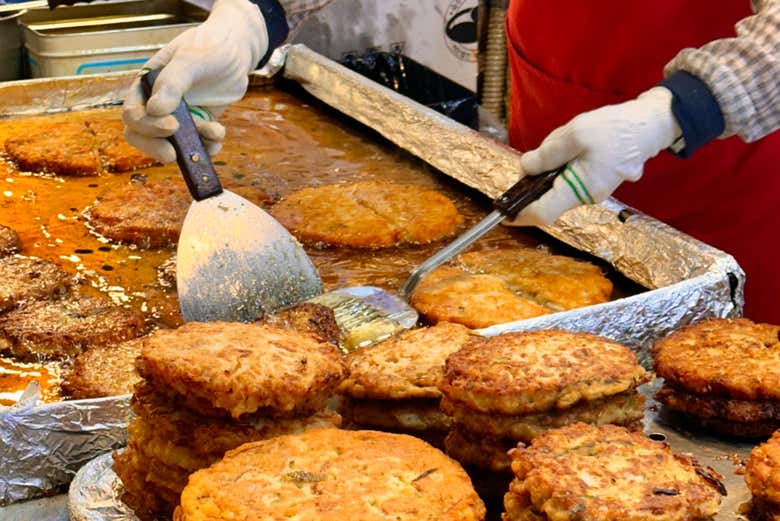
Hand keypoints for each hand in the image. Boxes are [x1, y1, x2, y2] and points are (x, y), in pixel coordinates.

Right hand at [122, 0, 267, 162]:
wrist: (236, 51)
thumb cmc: (210, 47)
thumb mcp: (190, 59)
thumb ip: (173, 82)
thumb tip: (155, 110)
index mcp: (146, 85)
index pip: (133, 114)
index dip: (147, 126)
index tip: (172, 126)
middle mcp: (158, 103)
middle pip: (143, 135)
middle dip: (157, 147)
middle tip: (173, 155)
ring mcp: (179, 116)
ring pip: (172, 144)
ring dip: (190, 147)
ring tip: (214, 135)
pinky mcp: (199, 125)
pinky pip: (197, 145)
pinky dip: (207, 147)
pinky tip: (219, 137)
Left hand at [506, 87, 680, 226]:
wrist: (647, 126)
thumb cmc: (614, 129)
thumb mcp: (574, 134)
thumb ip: (546, 154)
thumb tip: (525, 169)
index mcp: (580, 189)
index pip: (543, 213)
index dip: (521, 214)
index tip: (503, 212)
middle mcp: (586, 197)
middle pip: (547, 199)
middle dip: (537, 179)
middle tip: (542, 152)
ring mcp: (592, 192)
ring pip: (557, 187)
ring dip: (552, 168)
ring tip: (566, 142)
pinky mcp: (595, 183)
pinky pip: (569, 180)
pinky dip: (562, 166)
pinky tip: (574, 146)